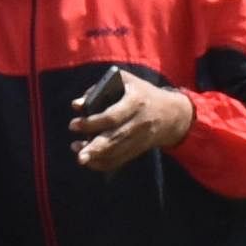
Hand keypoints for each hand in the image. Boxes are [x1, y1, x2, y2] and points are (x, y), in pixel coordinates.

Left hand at [69, 70, 195, 172]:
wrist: (171, 114)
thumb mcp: (126, 81)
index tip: (74, 124)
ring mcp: (141, 138)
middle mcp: (139, 122)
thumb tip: (77, 105)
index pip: (112, 117)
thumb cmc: (141, 93)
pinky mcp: (139, 149)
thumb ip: (100, 88)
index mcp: (136, 102)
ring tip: (79, 156)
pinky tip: (91, 162)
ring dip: (97, 157)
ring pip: (118, 152)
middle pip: (116, 138)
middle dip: (95, 146)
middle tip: (76, 150)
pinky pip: (121, 160)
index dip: (92, 122)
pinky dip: (105, 164)